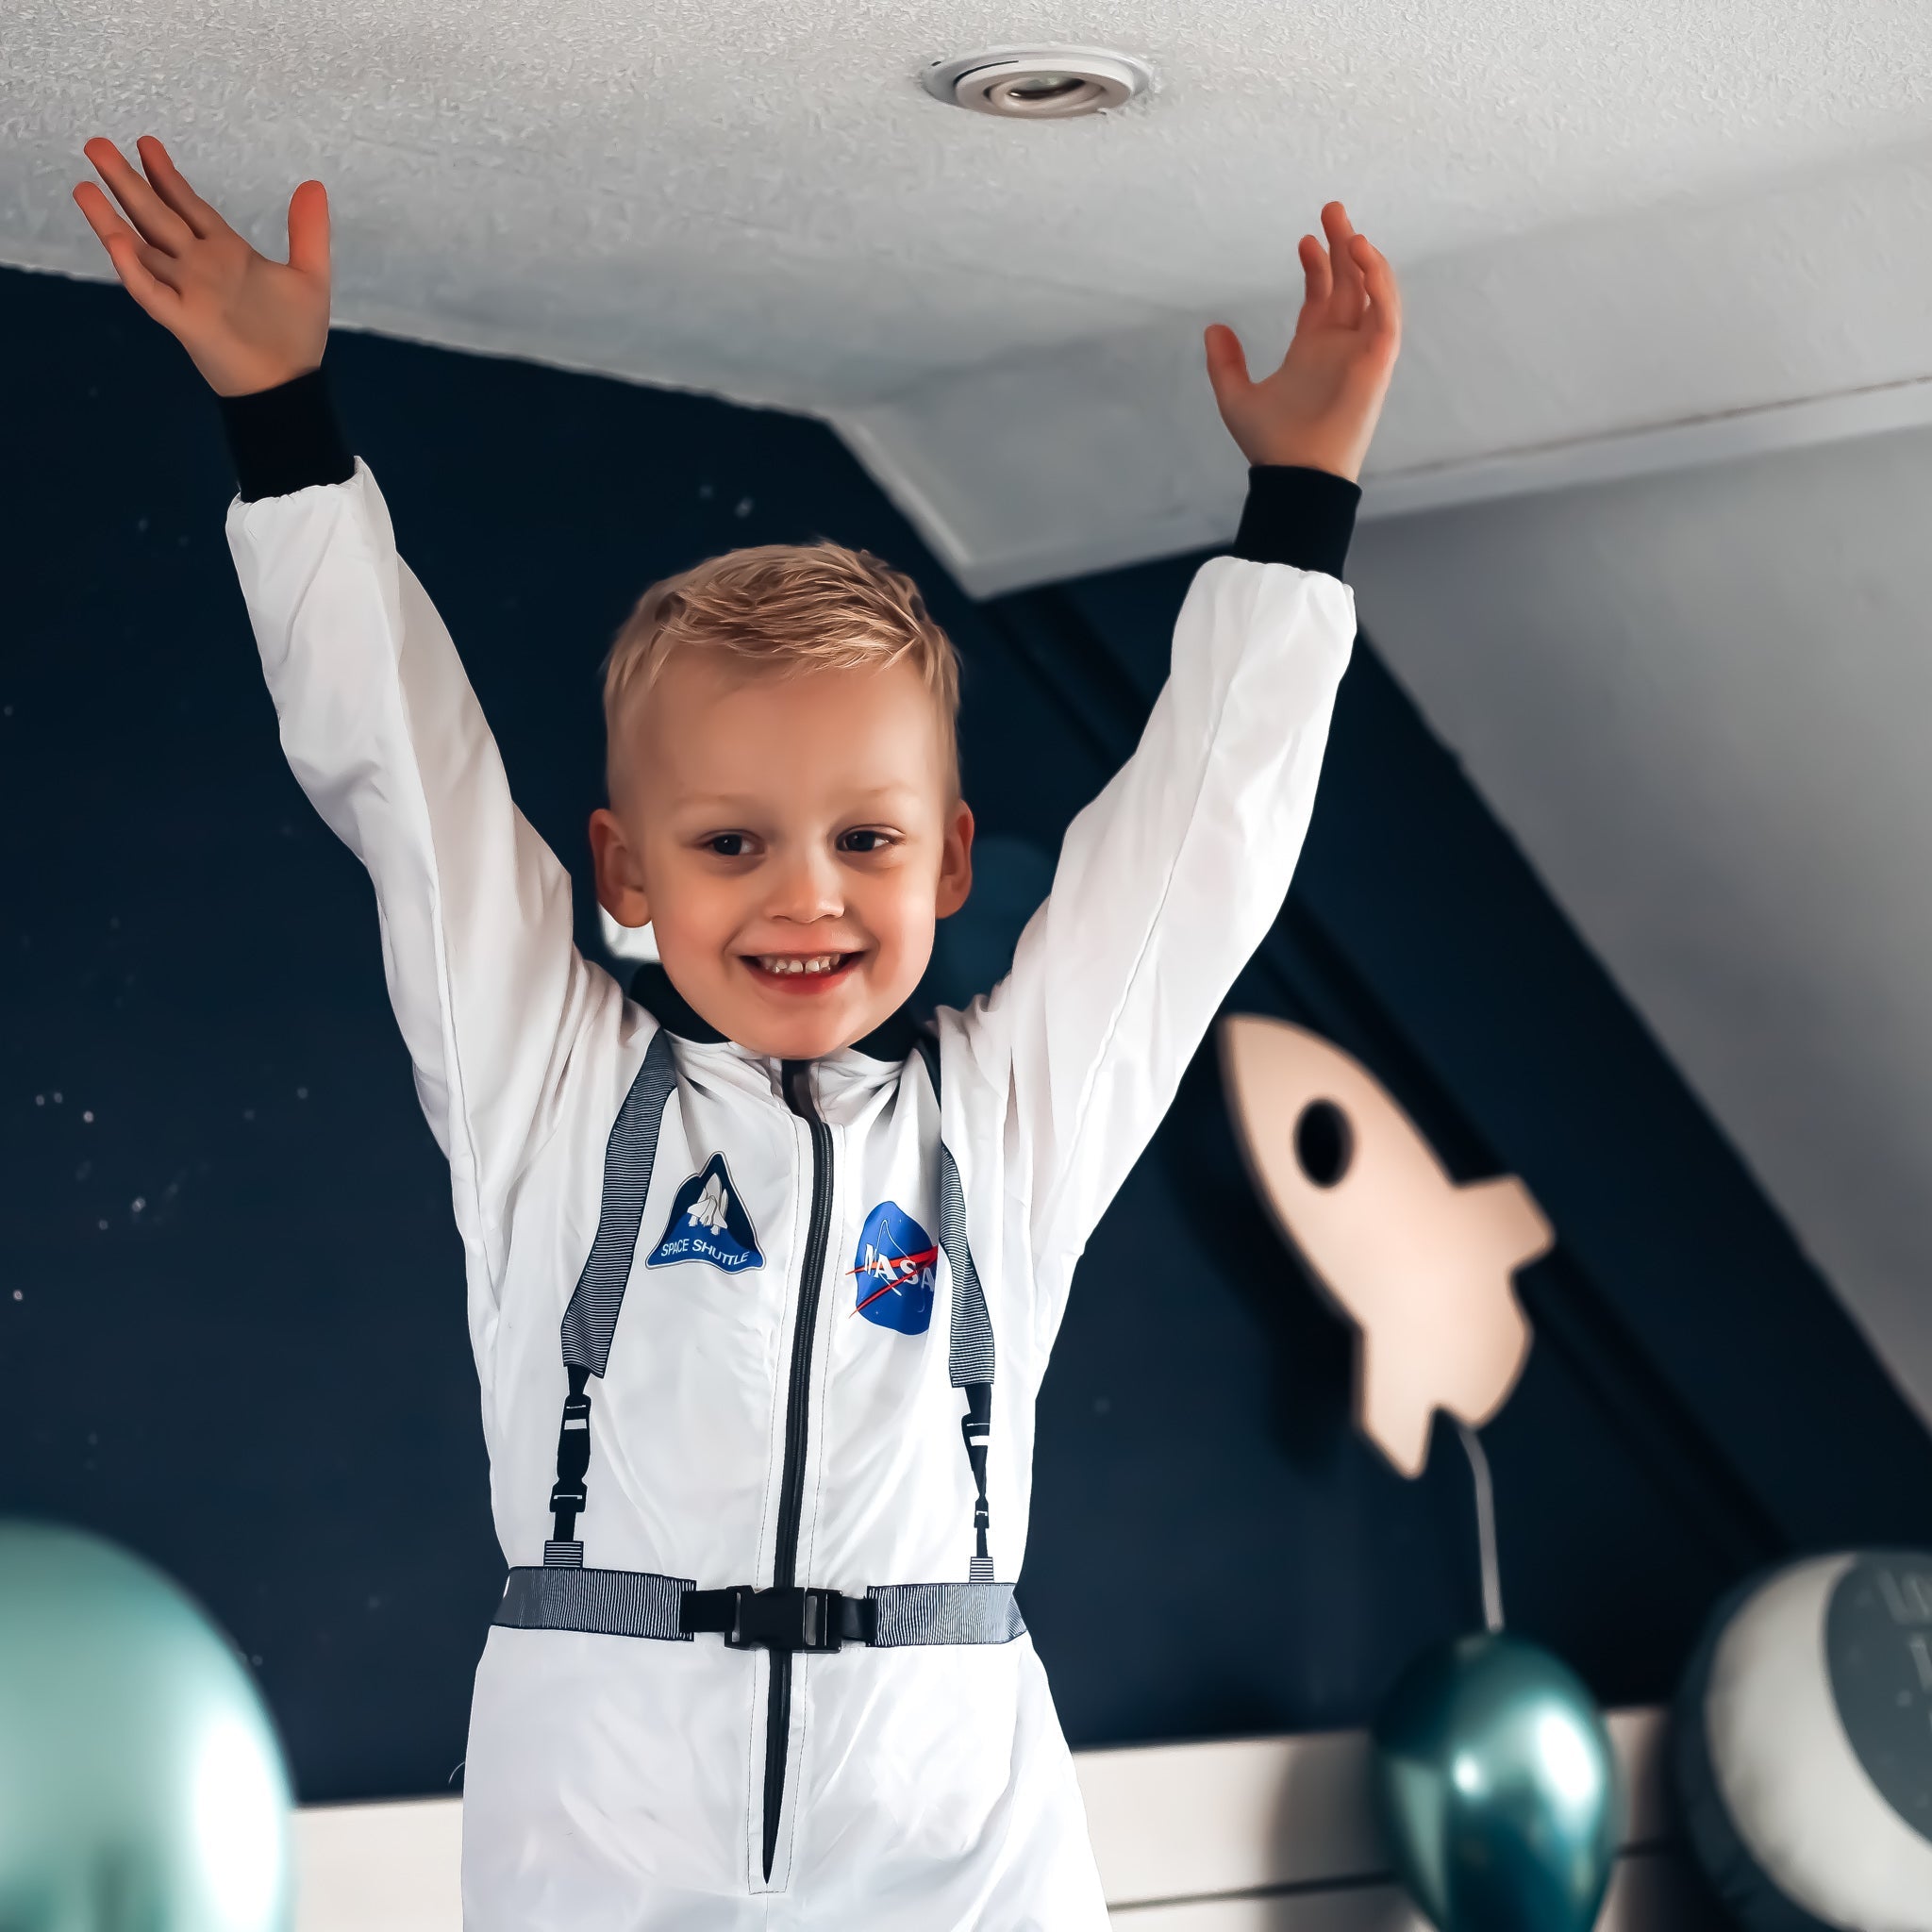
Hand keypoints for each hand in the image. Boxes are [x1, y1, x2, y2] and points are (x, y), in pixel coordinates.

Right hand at [74, 136, 329, 396]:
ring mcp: (188, 292)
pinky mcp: (184, 320)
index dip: (167, 176)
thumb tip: (313, 185)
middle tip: (96, 144)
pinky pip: (152, 292)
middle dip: (127, 182)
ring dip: (112, 220)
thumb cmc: (297, 336)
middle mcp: (199, 267)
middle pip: (157, 217)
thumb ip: (308, 232)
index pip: (189, 207)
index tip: (145, 143)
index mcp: (225, 253)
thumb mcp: (310, 276)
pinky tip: (117, 242)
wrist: (291, 387)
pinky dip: (134, 269)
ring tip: (85, 187)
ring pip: (143, 249)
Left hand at [1204, 202, 1400, 482]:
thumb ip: (1226, 363)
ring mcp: (1361, 351)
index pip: (1323, 295)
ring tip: (1346, 229)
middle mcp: (1340, 345)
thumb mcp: (1237, 397)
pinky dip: (1380, 282)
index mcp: (1312, 349)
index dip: (1317, 264)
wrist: (1295, 474)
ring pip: (1373, 292)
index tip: (1303, 239)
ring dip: (1364, 258)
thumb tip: (1213, 328)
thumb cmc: (1270, 445)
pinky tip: (1362, 254)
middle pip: (1350, 283)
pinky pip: (1387, 313)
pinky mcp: (1378, 360)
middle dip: (1342, 245)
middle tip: (1332, 208)